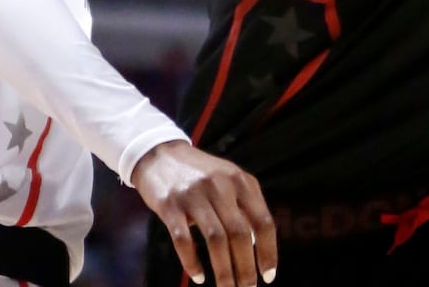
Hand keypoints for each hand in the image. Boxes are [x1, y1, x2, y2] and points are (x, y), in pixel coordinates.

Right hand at [133, 140, 277, 286]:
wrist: (160, 154)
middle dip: (246, 267)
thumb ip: (245, 207)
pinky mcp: (170, 205)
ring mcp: (195, 195)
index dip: (268, 251)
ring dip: (223, 269)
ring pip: (215, 240)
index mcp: (242, 182)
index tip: (268, 276)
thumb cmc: (200, 174)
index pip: (264, 221)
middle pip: (240, 234)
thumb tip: (257, 245)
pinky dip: (192, 262)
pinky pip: (183, 240)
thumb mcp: (229, 181)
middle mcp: (222, 186)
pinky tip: (198, 277)